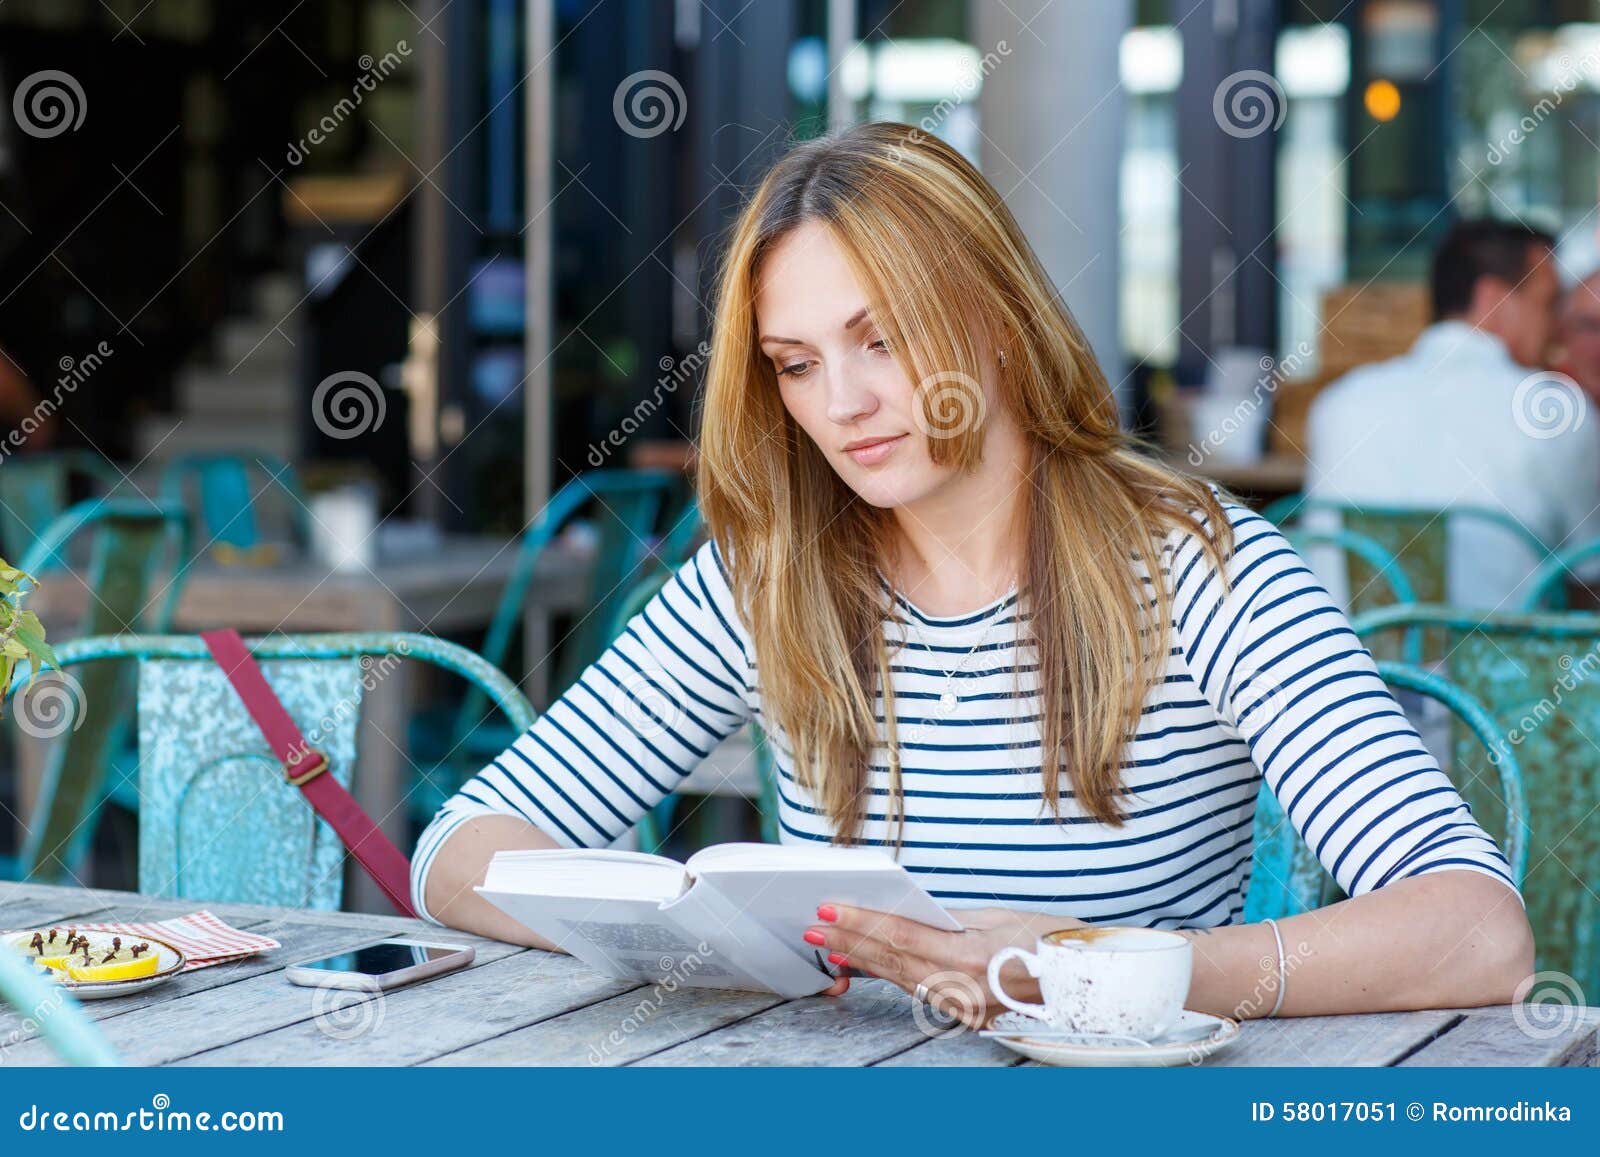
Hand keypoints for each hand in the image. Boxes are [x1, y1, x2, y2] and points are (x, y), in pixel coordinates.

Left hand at [802, 904, 1086, 1027]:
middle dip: (850, 943)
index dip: (861, 923)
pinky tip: (869, 967)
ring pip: (903, 980)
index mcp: (971, 957)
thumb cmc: (1052, 941)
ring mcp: (966, 1009)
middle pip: (894, 962)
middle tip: (815, 928)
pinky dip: (893, 977)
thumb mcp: (1000, 916)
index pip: (902, 936)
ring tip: (831, 946)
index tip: (828, 911)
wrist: (1092, 984)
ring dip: (864, 962)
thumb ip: (950, 919)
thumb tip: (909, 914)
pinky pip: (923, 993)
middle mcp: (964, 989)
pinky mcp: (970, 1019)